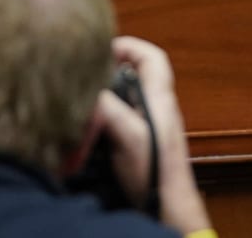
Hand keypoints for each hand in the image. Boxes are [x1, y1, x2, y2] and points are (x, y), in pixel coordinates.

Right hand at [94, 36, 210, 234]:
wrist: (166, 205)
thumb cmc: (156, 172)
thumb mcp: (129, 134)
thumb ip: (109, 107)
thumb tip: (86, 89)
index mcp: (160, 98)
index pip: (152, 57)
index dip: (130, 46)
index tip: (104, 47)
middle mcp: (157, 108)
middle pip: (136, 73)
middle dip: (112, 67)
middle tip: (87, 70)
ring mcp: (150, 125)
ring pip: (128, 96)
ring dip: (107, 93)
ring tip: (84, 94)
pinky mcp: (140, 142)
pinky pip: (122, 117)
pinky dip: (106, 115)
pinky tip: (90, 124)